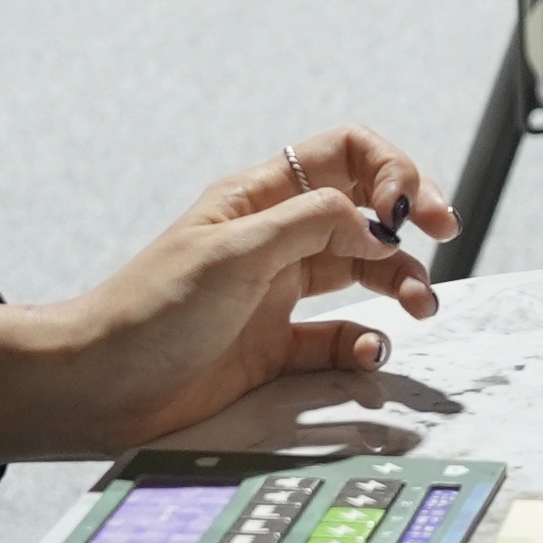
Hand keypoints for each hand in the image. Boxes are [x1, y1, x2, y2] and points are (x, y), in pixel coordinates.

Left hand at [0, 125, 454, 461]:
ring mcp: (276, 293)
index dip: (390, 169)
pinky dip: (365, 341)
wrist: (98, 387)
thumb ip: (313, 225)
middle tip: (445, 237)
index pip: (344, 155)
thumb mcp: (235, 252)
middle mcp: (274, 238)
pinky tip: (369, 350)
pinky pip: (339, 336)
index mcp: (259, 198)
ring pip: (362, 272)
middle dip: (410, 219)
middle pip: (365, 210)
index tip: (414, 210)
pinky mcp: (275, 349)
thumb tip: (376, 220)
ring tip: (420, 306)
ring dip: (401, 281)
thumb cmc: (150, 312)